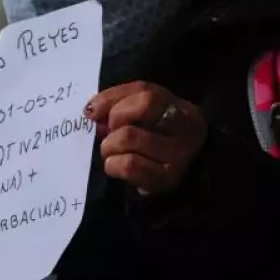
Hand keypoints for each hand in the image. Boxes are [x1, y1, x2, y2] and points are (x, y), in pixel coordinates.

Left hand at [85, 83, 207, 195]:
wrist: (181, 167)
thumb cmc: (158, 130)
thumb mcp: (142, 103)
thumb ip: (116, 99)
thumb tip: (92, 111)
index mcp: (184, 111)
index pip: (147, 99)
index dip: (117, 107)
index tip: (107, 115)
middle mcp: (187, 136)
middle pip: (131, 128)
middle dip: (111, 131)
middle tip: (111, 135)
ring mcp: (177, 161)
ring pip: (128, 145)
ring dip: (109, 147)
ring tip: (113, 150)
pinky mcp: (164, 180)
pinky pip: (128, 167)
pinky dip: (112, 164)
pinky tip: (116, 164)